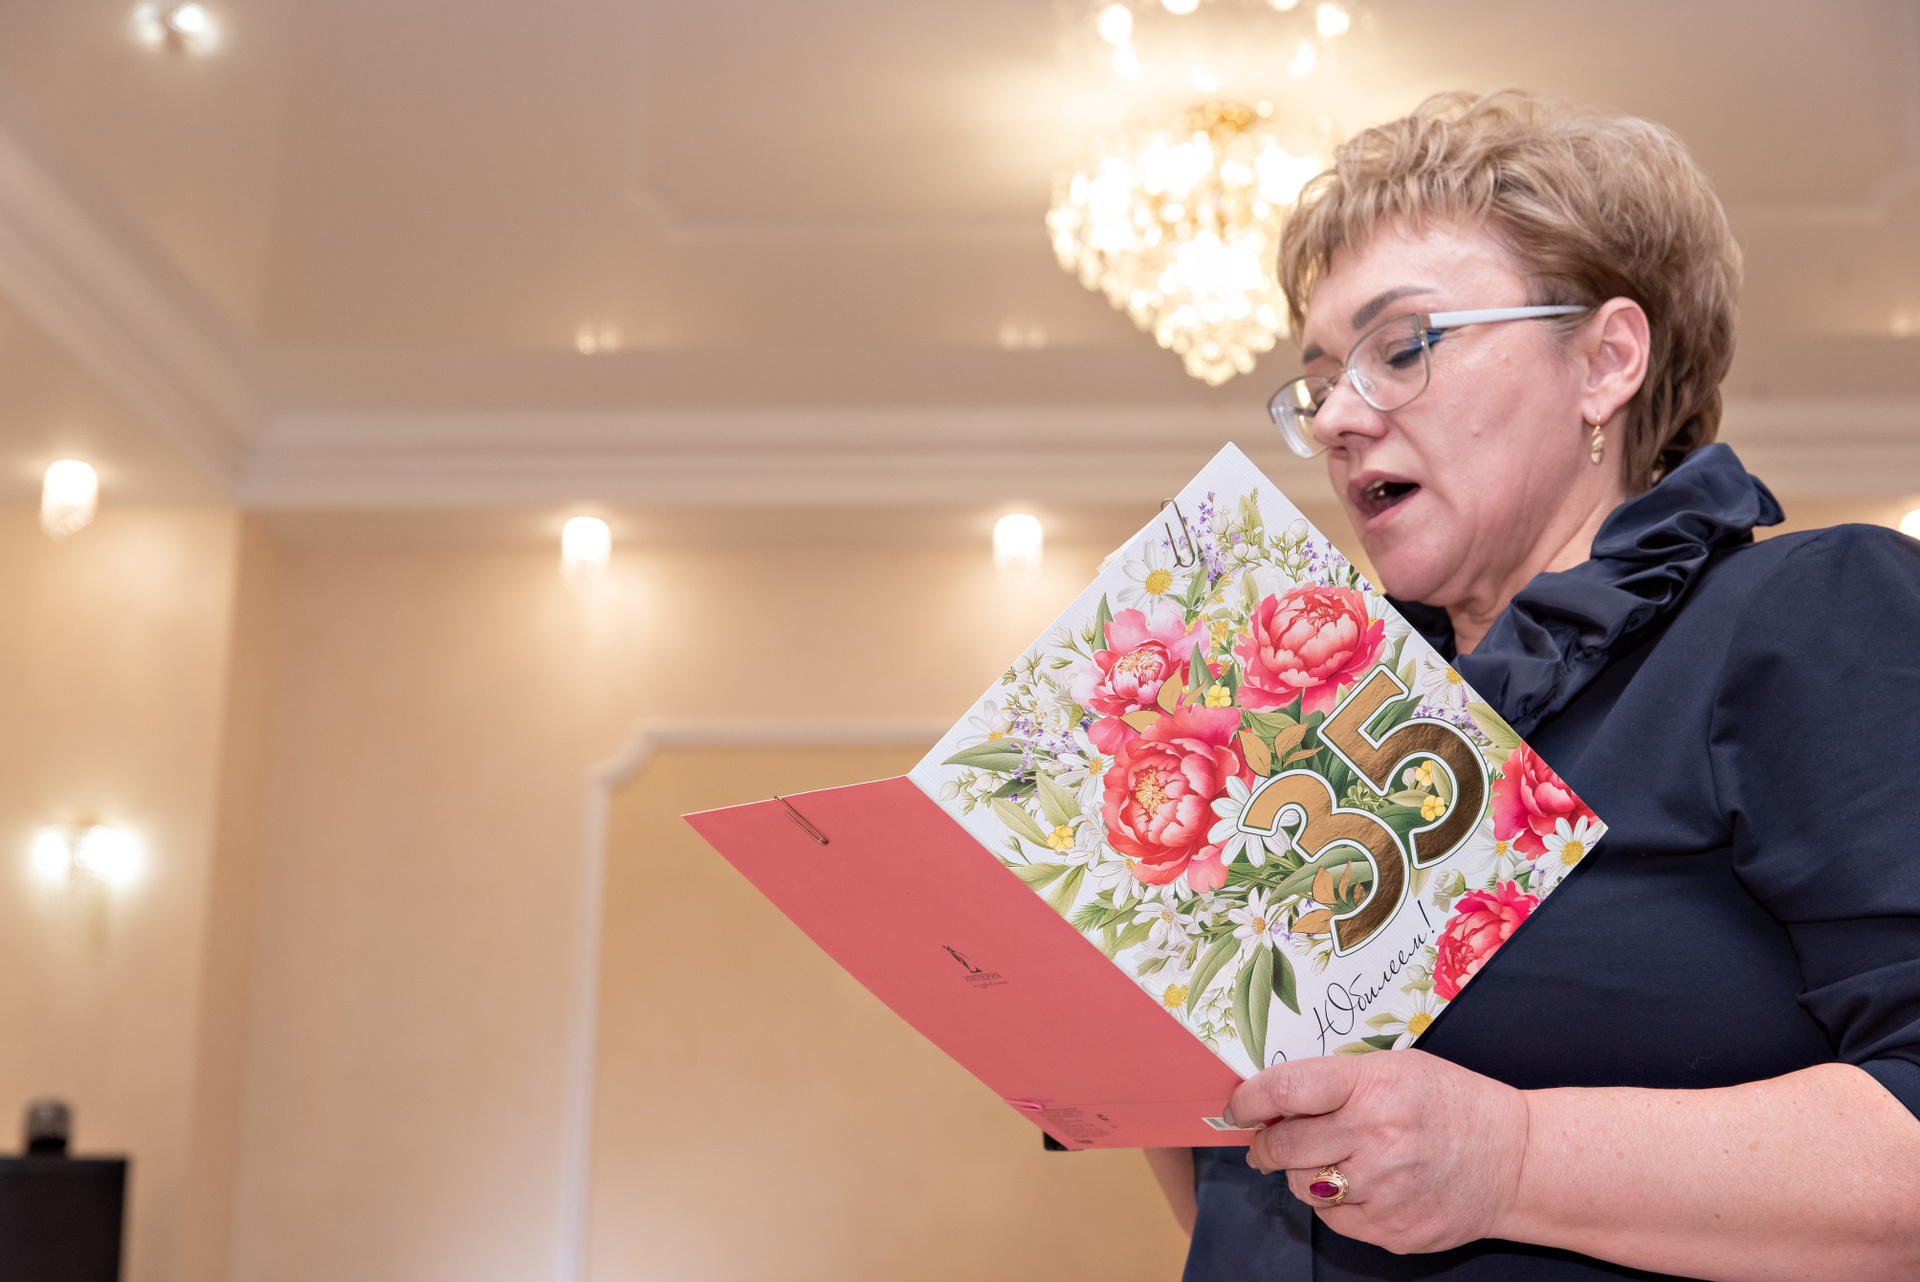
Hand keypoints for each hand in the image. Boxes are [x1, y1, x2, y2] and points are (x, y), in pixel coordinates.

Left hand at [1226, 1049, 1528, 1254]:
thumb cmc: (1450, 1104)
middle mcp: (1376, 1137)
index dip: (1249, 1100)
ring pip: (1303, 1187)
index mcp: (1374, 1087)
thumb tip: (1271, 1102)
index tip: (1236, 1107)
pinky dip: (1333, 1203)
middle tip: (1264, 1142)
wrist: (1516, 1160)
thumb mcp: (1395, 1069)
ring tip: (1326, 1160)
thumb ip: (1335, 1082)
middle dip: (1264, 1145)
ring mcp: (1384, 1189)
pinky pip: (1333, 1219)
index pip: (1286, 1090)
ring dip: (1300, 1174)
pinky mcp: (1391, 1229)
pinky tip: (1358, 1184)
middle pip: (1284, 1147)